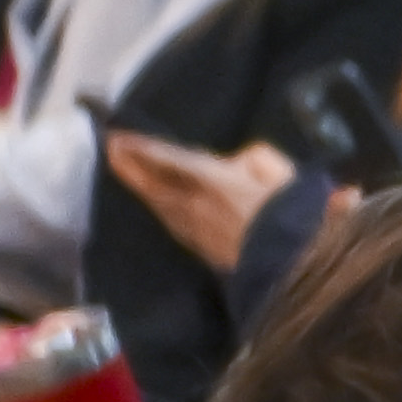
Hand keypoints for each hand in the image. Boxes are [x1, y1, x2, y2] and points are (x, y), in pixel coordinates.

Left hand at [107, 131, 298, 273]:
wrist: (291, 265)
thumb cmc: (288, 213)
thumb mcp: (278, 170)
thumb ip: (253, 158)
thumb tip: (235, 163)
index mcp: (212, 180)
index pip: (168, 159)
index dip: (141, 148)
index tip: (117, 136)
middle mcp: (193, 204)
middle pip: (153, 183)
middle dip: (130, 166)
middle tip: (110, 149)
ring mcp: (194, 229)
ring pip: (159, 203)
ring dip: (141, 186)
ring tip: (127, 171)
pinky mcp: (202, 248)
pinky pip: (171, 219)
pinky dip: (159, 205)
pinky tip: (159, 201)